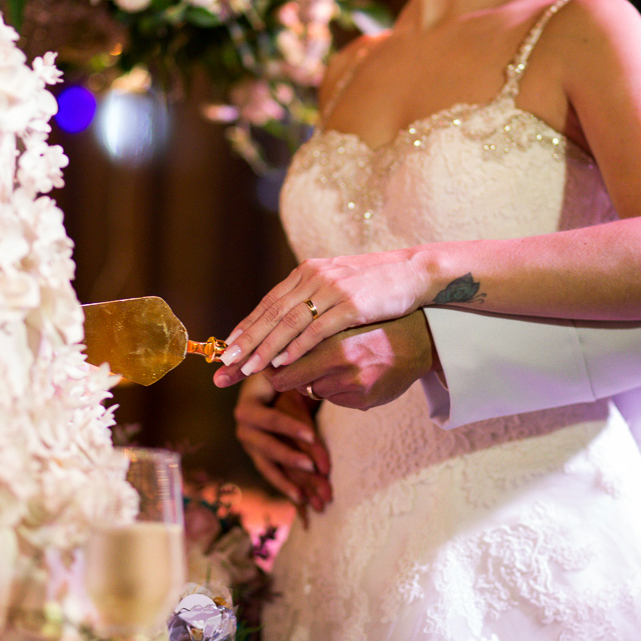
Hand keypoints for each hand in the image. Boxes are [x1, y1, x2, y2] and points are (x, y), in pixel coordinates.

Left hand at [218, 249, 429, 378]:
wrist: (415, 272)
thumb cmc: (378, 282)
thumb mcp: (339, 281)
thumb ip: (314, 294)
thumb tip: (291, 313)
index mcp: (308, 272)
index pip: (270, 303)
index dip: (247, 326)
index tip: (227, 347)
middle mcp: (314, 277)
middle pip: (272, 314)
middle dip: (246, 341)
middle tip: (225, 363)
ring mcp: (331, 290)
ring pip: (289, 323)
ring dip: (266, 348)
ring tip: (247, 369)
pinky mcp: (350, 305)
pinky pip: (316, 330)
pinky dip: (297, 347)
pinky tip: (282, 362)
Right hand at [232, 374, 331, 514]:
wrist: (269, 388)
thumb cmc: (281, 379)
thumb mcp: (283, 378)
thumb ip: (292, 384)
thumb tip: (308, 385)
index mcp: (248, 406)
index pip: (270, 419)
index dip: (290, 427)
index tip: (312, 435)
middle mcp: (244, 429)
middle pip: (268, 447)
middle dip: (291, 458)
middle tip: (313, 467)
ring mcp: (250, 447)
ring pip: (269, 467)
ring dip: (288, 481)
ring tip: (307, 495)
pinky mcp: (259, 458)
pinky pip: (272, 475)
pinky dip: (286, 487)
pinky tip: (302, 500)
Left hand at [264, 311, 435, 411]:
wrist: (418, 338)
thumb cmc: (371, 324)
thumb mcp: (338, 320)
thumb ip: (306, 332)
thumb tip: (268, 351)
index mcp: (329, 337)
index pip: (281, 362)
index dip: (268, 365)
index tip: (261, 363)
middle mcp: (340, 362)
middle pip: (290, 381)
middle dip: (284, 377)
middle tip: (283, 370)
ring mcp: (353, 384)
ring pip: (313, 390)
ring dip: (316, 381)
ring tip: (336, 363)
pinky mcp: (364, 401)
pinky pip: (335, 400)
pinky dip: (337, 390)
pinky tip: (354, 374)